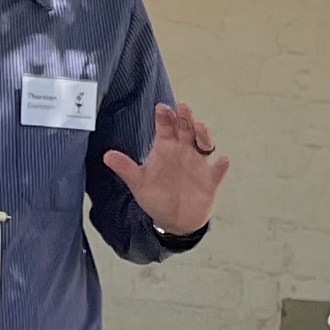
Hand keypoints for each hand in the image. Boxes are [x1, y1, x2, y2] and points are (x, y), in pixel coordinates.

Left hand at [102, 100, 227, 239]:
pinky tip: (222, 162)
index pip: (166, 127)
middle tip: (183, 108)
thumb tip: (106, 156)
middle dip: (186, 117)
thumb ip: (125, 168)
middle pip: (186, 129)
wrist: (174, 221)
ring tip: (200, 131)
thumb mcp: (139, 183)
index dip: (164, 117)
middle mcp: (183, 151)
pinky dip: (221, 166)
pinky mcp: (210, 179)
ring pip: (205, 143)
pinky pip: (218, 171)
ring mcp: (198, 164)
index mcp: (166, 148)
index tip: (161, 108)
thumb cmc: (157, 197)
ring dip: (204, 135)